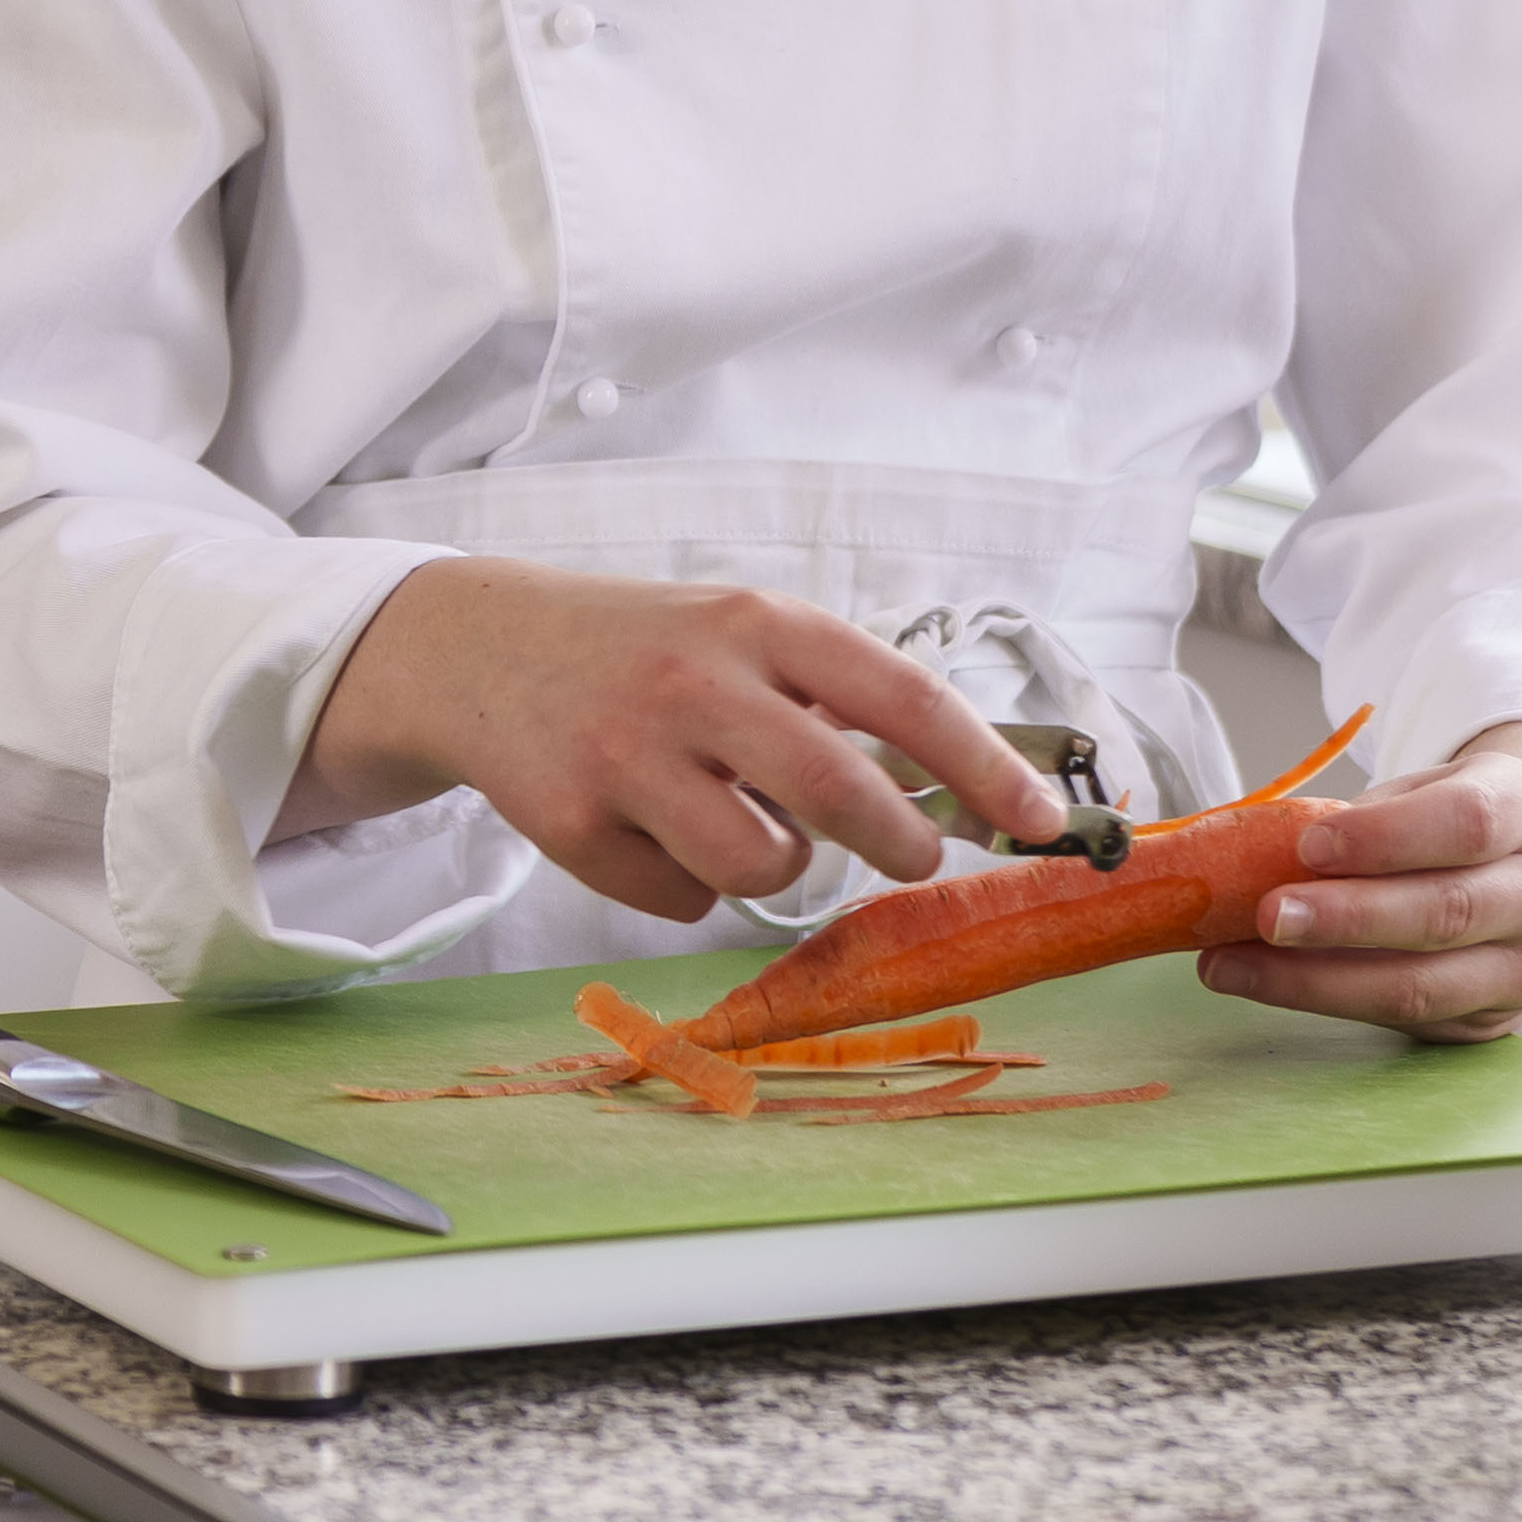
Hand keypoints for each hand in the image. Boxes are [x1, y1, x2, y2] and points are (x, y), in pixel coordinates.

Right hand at [285, 559, 1080, 918]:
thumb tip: (966, 789)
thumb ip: (834, 696)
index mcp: (760, 622)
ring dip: (779, 865)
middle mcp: (696, 682)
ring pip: (762, 865)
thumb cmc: (645, 648)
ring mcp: (629, 754)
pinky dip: (690, 884)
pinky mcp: (574, 823)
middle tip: (914, 853)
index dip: (983, 765)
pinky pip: (682, 899)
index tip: (1040, 820)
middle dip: (899, 841)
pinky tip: (653, 830)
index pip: (898, 695)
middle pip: (838, 791)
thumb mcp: (741, 633)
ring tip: (745, 824)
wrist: (481, 648)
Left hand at [1194, 719, 1521, 1039]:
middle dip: (1345, 919)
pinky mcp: (1495, 1023)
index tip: (1309, 844)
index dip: (1386, 837)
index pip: (1467, 823)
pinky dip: (1329, 1001)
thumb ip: (1370, 819)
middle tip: (1264, 914)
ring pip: (1421, 986)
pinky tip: (1269, 984)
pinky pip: (1406, 1019)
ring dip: (1317, 980)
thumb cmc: (1463, 827)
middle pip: (1444, 912)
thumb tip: (1263, 852)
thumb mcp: (1435, 792)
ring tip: (1235, 965)